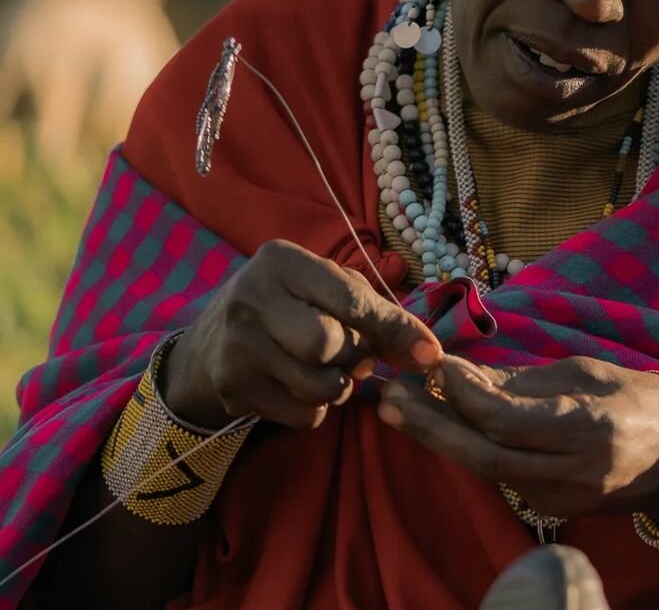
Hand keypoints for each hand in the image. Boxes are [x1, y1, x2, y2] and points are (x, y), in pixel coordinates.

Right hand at [164, 239, 442, 428]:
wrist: (210, 343)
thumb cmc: (290, 306)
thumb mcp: (329, 290)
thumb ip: (380, 314)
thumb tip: (429, 355)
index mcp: (282, 262)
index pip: (351, 300)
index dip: (395, 330)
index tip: (429, 354)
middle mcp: (251, 298)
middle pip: (328, 345)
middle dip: (353, 357)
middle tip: (351, 356)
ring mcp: (235, 345)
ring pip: (318, 386)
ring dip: (338, 388)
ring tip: (326, 371)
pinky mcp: (231, 387)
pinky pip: (302, 415)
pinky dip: (315, 409)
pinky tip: (299, 387)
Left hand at [377, 354, 658, 524]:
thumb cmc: (636, 399)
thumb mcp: (585, 372)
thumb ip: (522, 379)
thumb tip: (460, 373)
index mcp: (588, 427)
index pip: (508, 420)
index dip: (466, 395)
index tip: (437, 366)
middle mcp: (573, 470)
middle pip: (484, 456)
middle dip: (431, 427)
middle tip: (389, 398)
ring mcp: (562, 497)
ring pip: (486, 470)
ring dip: (441, 438)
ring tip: (402, 407)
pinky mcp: (552, 510)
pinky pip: (501, 477)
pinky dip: (472, 448)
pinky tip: (448, 424)